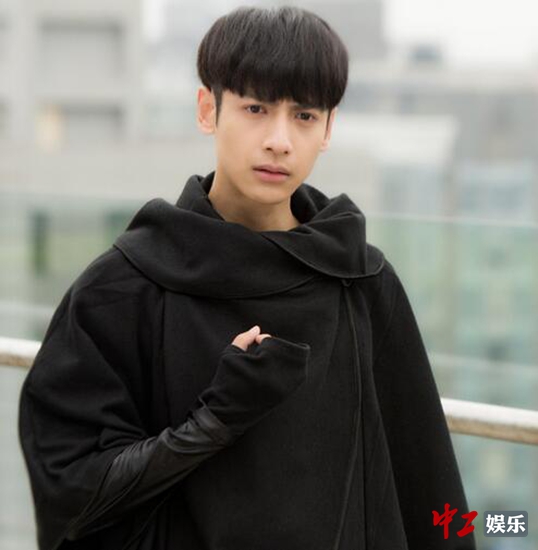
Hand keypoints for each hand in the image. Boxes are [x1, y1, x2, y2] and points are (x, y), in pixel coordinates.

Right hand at [195, 328, 310, 434]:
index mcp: (263, 364)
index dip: (264, 339)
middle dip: (279, 346)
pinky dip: (290, 369)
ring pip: (298, 362)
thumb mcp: (230, 354)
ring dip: (287, 356)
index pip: (273, 342)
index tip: (257, 342)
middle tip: (266, 349)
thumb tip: (257, 328)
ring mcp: (284, 387)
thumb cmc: (226, 381)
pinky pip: (297, 375)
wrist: (227, 413)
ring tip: (272, 358)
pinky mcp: (285, 395)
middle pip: (291, 350)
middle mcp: (277, 376)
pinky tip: (275, 369)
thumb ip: (244, 338)